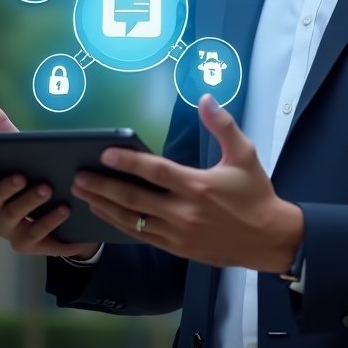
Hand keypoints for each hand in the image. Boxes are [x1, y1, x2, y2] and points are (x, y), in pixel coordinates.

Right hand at [0, 97, 98, 260]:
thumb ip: (2, 127)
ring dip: (29, 204)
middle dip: (6, 188)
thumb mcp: (27, 149)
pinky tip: (64, 209)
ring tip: (49, 189)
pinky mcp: (29, 244)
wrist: (73, 211)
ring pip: (12, 217)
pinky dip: (48, 222)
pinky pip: (35, 235)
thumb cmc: (42, 172)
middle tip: (23, 177)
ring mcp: (11, 228)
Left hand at [71, 94, 303, 271]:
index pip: (156, 172)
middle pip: (134, 200)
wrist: (269, 238)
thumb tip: (206, 98)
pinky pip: (142, 236)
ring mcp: (178, 234)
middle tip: (79, 176)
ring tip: (83, 194)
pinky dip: (120, 225)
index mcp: (198, 187)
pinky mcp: (177, 248)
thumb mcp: (245, 154)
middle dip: (103, 187)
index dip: (128, 162)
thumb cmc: (256, 194)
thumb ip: (223, 125)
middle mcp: (184, 213)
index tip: (105, 153)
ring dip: (105, 207)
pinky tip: (106, 214)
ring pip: (132, 221)